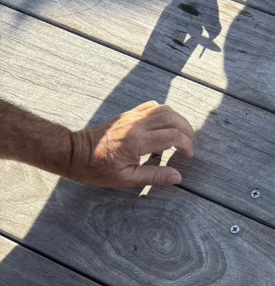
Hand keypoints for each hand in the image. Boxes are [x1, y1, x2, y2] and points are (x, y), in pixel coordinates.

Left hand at [70, 101, 193, 188]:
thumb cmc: (97, 169)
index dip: (186, 145)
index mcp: (137, 141)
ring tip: (181, 135)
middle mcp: (137, 125)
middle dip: (186, 131)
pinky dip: (164, 113)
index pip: (172, 136)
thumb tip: (177, 177)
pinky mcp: (128, 114)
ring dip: (178, 120)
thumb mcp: (125, 178)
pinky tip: (165, 125)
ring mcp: (132, 116)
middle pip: (173, 119)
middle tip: (188, 145)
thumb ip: (153, 176)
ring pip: (164, 109)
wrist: (75, 153)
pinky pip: (152, 106)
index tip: (187, 155)